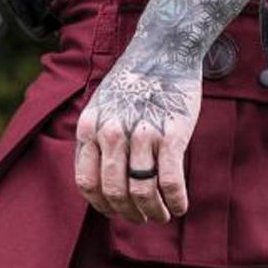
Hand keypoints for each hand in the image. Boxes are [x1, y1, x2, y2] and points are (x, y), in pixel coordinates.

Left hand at [74, 55, 201, 224]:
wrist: (163, 49)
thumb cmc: (134, 83)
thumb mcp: (101, 108)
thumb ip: (97, 142)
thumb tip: (102, 186)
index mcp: (90, 128)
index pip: (87, 183)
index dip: (101, 205)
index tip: (115, 211)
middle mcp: (111, 133)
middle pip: (114, 193)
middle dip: (128, 214)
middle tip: (141, 218)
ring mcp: (141, 134)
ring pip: (142, 193)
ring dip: (153, 213)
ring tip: (161, 216)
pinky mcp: (171, 135)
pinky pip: (170, 182)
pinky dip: (175, 202)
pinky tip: (180, 207)